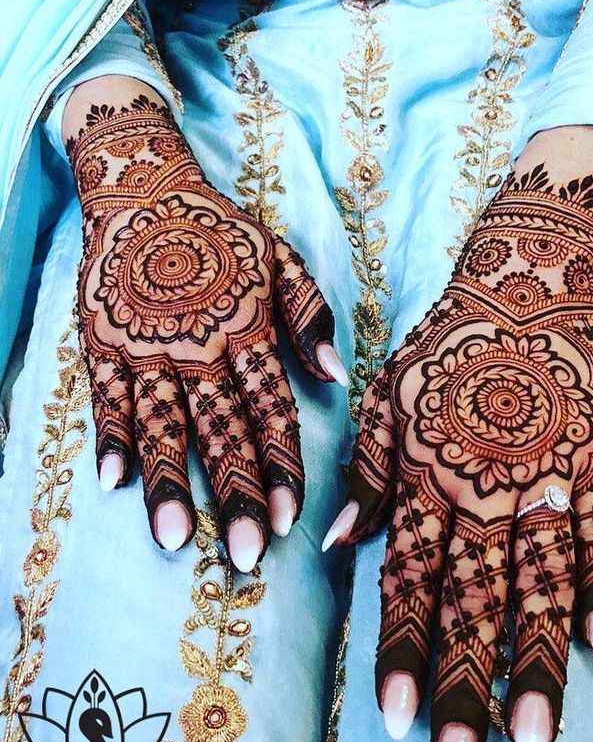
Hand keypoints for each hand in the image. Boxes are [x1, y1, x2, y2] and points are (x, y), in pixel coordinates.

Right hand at [66, 85, 345, 568]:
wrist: (145, 188)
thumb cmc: (223, 232)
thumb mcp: (280, 260)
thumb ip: (311, 318)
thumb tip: (340, 379)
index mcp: (245, 331)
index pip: (270, 412)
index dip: (281, 467)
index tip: (288, 519)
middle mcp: (197, 347)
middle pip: (220, 431)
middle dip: (234, 494)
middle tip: (245, 554)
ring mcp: (146, 347)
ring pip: (160, 424)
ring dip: (168, 482)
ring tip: (175, 538)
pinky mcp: (104, 343)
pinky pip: (105, 398)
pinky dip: (111, 439)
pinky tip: (113, 483)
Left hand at [324, 156, 592, 741]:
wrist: (520, 284)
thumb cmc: (443, 347)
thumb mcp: (384, 399)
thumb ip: (365, 476)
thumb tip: (334, 546)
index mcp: (426, 476)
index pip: (407, 579)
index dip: (398, 648)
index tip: (391, 716)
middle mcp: (483, 488)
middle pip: (472, 601)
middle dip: (463, 685)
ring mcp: (545, 478)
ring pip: (540, 584)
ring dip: (535, 664)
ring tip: (534, 737)